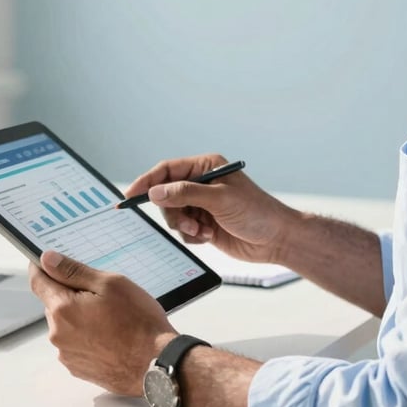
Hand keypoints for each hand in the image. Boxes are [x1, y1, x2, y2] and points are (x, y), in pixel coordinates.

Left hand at [28, 250, 177, 395]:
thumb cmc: (138, 322)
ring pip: (66, 324)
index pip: (38, 282)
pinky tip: (111, 335)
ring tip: (112, 318)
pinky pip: (75, 343)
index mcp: (63, 309)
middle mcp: (58, 334)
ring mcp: (67, 354)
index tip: (45, 261)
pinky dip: (87, 336)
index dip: (40, 268)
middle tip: (101, 294)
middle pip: (54, 303)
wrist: (156, 363)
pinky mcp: (78, 369)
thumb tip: (46, 259)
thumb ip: (74, 271)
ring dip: (80, 316)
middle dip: (71, 294)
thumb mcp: (110, 284)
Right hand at [123, 154, 299, 263]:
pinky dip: (191, 236)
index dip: (147, 181)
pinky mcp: (204, 224)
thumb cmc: (256, 212)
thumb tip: (156, 191)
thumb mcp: (219, 199)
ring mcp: (202, 204)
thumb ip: (185, 193)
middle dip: (173, 212)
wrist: (276, 239)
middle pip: (166, 194)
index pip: (168, 170)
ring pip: (173, 215)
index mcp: (206, 167)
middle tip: (187, 223)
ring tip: (202, 231)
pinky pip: (182, 230)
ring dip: (183, 226)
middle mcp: (202, 183)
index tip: (130, 195)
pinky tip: (208, 237)